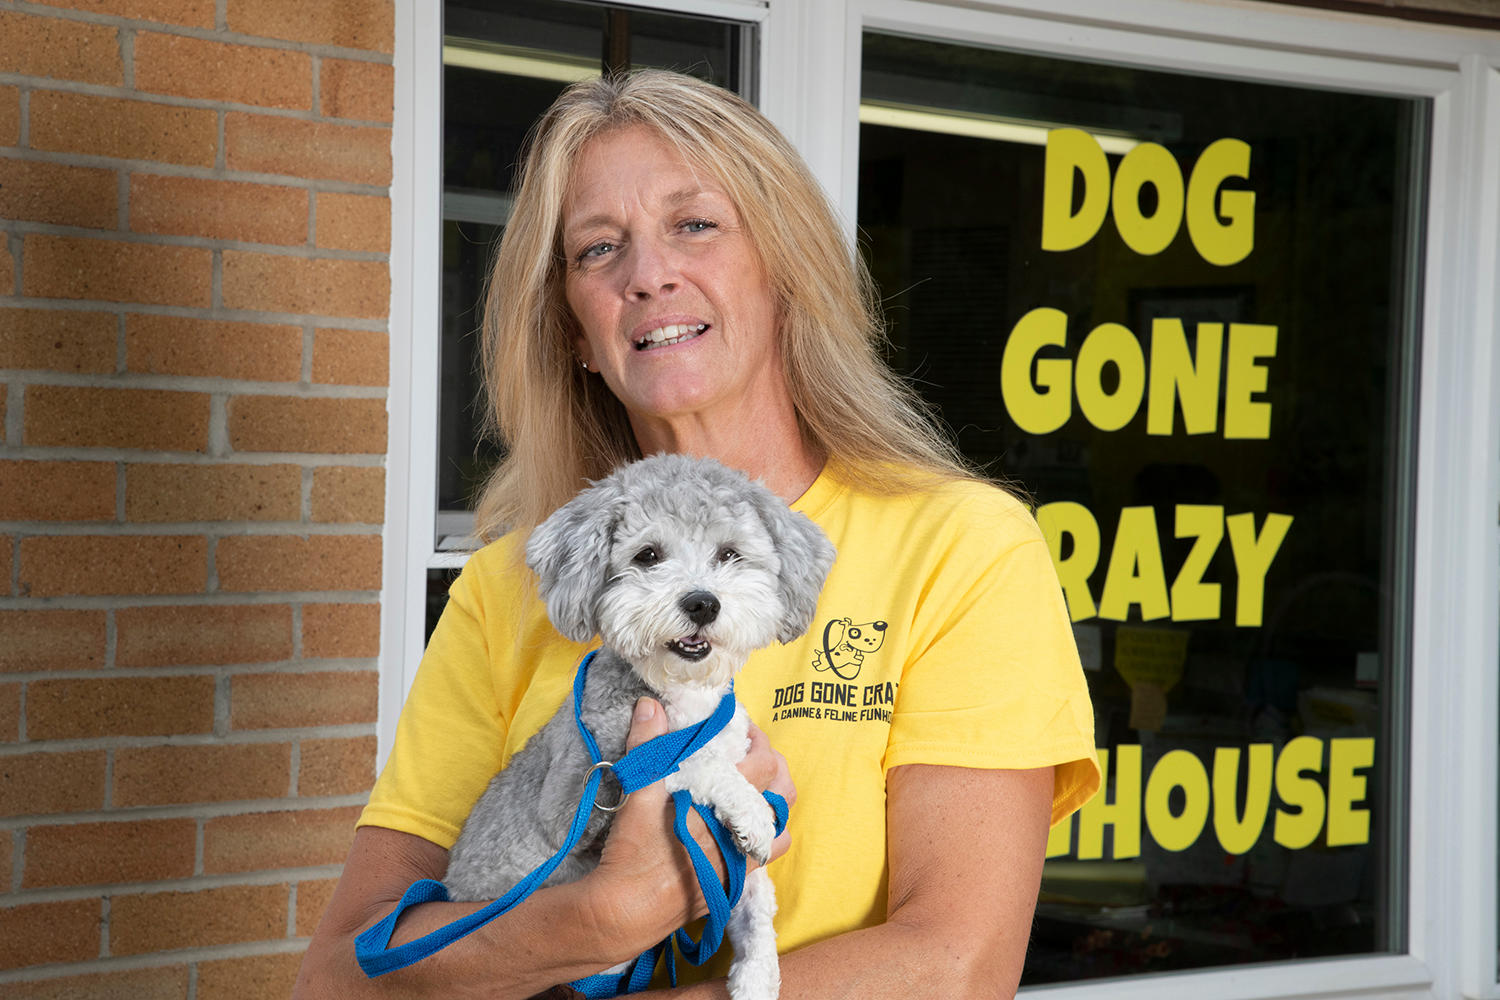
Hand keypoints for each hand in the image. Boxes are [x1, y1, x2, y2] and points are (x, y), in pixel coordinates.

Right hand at [583, 698, 794, 946]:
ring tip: (755, 788)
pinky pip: (765, 856)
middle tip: (753, 751)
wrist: (625, 910)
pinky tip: (740, 825)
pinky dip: (762, 836)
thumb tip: (650, 704)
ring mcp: (742, 863)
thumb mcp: (639, 792)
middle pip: (784, 793)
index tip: (744, 728)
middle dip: (774, 767)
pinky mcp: (733, 883)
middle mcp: (743, 836)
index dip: (759, 740)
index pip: (764, 765)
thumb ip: (648, 745)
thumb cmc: (634, 851)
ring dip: (775, 804)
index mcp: (727, 808)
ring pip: (782, 829)